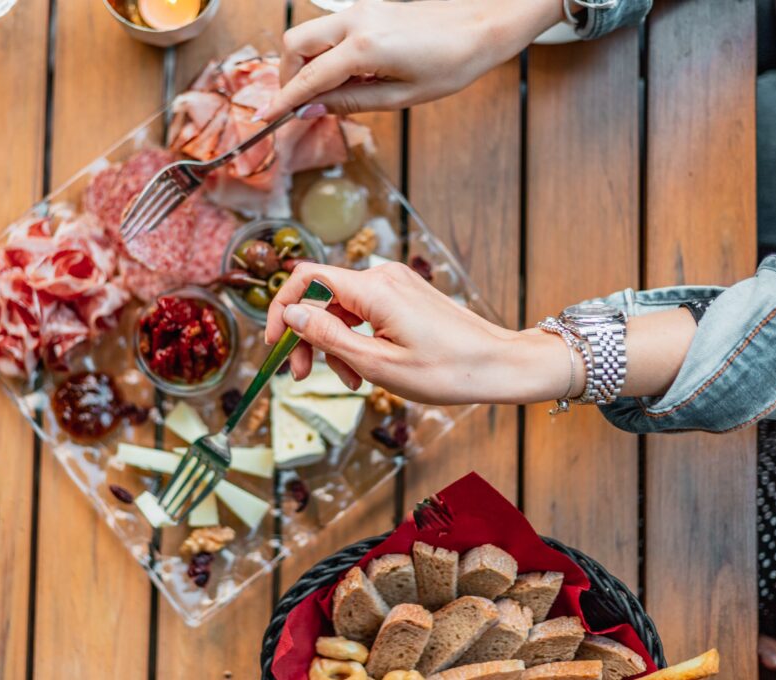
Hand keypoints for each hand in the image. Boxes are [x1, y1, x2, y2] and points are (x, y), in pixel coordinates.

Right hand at [255, 0, 562, 120]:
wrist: (482, 26)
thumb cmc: (450, 64)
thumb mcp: (401, 98)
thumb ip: (350, 102)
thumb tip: (312, 107)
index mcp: (364, 48)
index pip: (307, 79)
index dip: (282, 101)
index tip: (264, 118)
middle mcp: (355, 22)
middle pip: (294, 45)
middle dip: (287, 76)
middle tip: (300, 104)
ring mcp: (360, 10)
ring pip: (308, 34)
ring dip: (305, 63)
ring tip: (332, 91)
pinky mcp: (367, 8)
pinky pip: (329, 30)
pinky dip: (324, 53)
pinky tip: (348, 74)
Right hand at [264, 261, 569, 404]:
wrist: (500, 366)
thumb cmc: (446, 371)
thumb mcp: (377, 364)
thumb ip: (327, 337)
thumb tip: (289, 313)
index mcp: (373, 289)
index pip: (306, 279)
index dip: (281, 309)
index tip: (274, 344)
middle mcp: (382, 276)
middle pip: (322, 297)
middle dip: (307, 337)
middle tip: (303, 376)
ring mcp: (396, 284)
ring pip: (343, 308)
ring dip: (335, 344)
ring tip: (351, 381)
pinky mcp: (405, 295)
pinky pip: (365, 312)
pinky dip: (357, 339)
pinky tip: (366, 369)